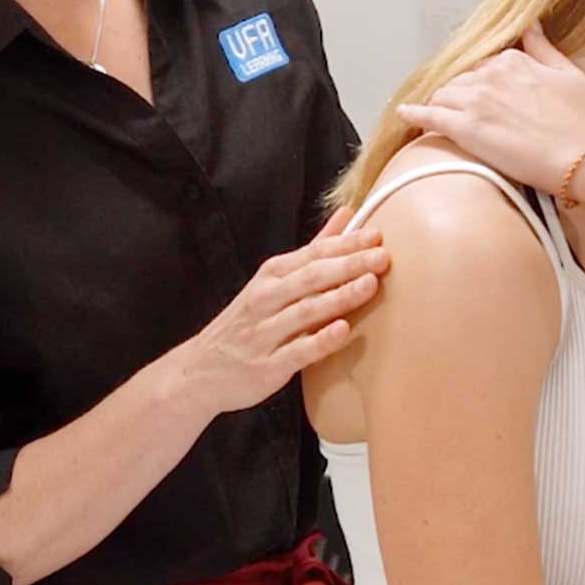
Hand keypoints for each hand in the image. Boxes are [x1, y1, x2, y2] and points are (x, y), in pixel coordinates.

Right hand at [165, 208, 387, 417]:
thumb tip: (347, 214)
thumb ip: (314, 249)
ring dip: (338, 296)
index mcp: (271, 275)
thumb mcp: (273, 280)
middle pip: (310, 277)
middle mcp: (266, 299)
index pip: (312, 254)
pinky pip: (296, 351)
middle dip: (347, 265)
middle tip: (382, 256)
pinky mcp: (267, 366)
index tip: (377, 235)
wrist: (202, 370)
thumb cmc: (248, 322)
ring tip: (369, 285)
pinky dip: (320, 340)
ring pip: (305, 311)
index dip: (345, 244)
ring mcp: (265, 333)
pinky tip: (343, 330)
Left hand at [395, 24, 584, 193]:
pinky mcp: (465, 128)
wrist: (581, 156)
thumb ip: (542, 46)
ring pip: (443, 96)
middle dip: (459, 95)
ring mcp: (474, 101)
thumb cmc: (580, 118)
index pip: (481, 66)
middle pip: (459, 81)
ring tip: (442, 119)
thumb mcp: (567, 72)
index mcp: (511, 60)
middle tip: (466, 114)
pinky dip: (414, 115)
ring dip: (442, 106)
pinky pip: (429, 116)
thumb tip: (530, 23)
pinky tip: (404, 114)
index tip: (483, 97)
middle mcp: (489, 76)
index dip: (480, 84)